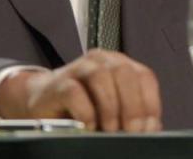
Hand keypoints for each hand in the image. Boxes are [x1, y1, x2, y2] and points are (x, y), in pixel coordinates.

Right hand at [0, 49, 161, 131]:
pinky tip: (89, 126)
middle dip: (133, 106)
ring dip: (110, 107)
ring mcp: (78, 68)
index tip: (150, 128)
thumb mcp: (111, 109)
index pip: (144, 77)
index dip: (150, 103)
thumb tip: (150, 130)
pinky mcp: (57, 83)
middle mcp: (102, 61)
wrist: (41, 102)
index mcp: (121, 64)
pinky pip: (74, 92)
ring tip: (111, 130)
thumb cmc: (81, 106)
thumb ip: (130, 114)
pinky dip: (85, 111)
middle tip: (132, 132)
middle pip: (125, 74)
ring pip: (101, 77)